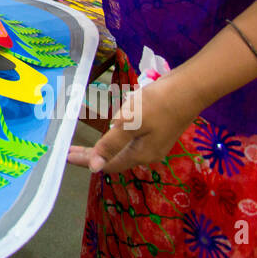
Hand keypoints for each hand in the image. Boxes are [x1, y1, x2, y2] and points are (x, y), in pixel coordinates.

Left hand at [66, 71, 202, 175]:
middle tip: (69, 152)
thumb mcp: (131, 123)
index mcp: (140, 154)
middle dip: (91, 156)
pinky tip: (110, 133)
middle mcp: (147, 153)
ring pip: (122, 150)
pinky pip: (130, 140)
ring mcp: (154, 142)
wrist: (190, 88)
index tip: (66, 157)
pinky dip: (115, 138)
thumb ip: (111, 144)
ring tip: (85, 146)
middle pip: (114, 159)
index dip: (86, 161)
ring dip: (102, 147)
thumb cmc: (158, 104)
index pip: (107, 164)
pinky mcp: (157, 129)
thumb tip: (95, 168)